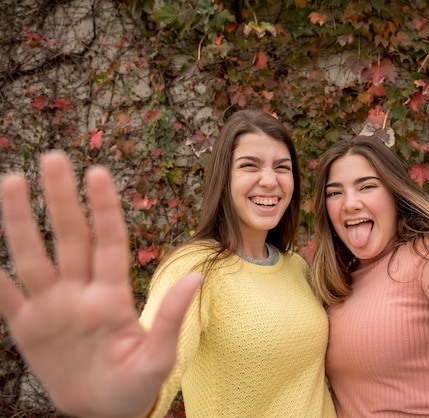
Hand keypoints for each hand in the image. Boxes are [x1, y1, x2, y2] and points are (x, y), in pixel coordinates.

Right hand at [0, 152, 201, 417]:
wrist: (102, 412)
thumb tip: (197, 276)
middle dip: (60, 199)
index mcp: (112, 296)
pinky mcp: (27, 328)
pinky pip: (4, 297)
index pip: (108, 242)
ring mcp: (52, 307)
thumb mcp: (159, 357)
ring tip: (10, 181)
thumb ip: (172, 317)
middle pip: (68, 237)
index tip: (97, 172)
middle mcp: (80, 292)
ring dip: (19, 222)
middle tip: (52, 158)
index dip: (103, 208)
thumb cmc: (136, 385)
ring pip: (32, 256)